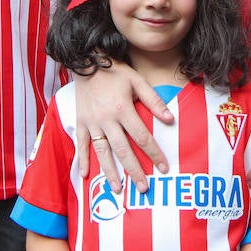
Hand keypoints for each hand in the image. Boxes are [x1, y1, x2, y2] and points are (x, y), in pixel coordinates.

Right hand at [75, 65, 172, 193]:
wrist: (86, 62)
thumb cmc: (115, 71)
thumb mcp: (137, 81)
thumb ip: (154, 101)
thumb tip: (170, 120)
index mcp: (123, 110)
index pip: (142, 137)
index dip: (154, 154)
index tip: (164, 168)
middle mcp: (107, 120)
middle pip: (123, 150)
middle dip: (134, 171)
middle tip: (143, 188)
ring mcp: (92, 123)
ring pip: (102, 152)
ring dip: (110, 172)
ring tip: (118, 189)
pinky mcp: (80, 122)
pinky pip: (82, 144)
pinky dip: (82, 160)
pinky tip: (86, 175)